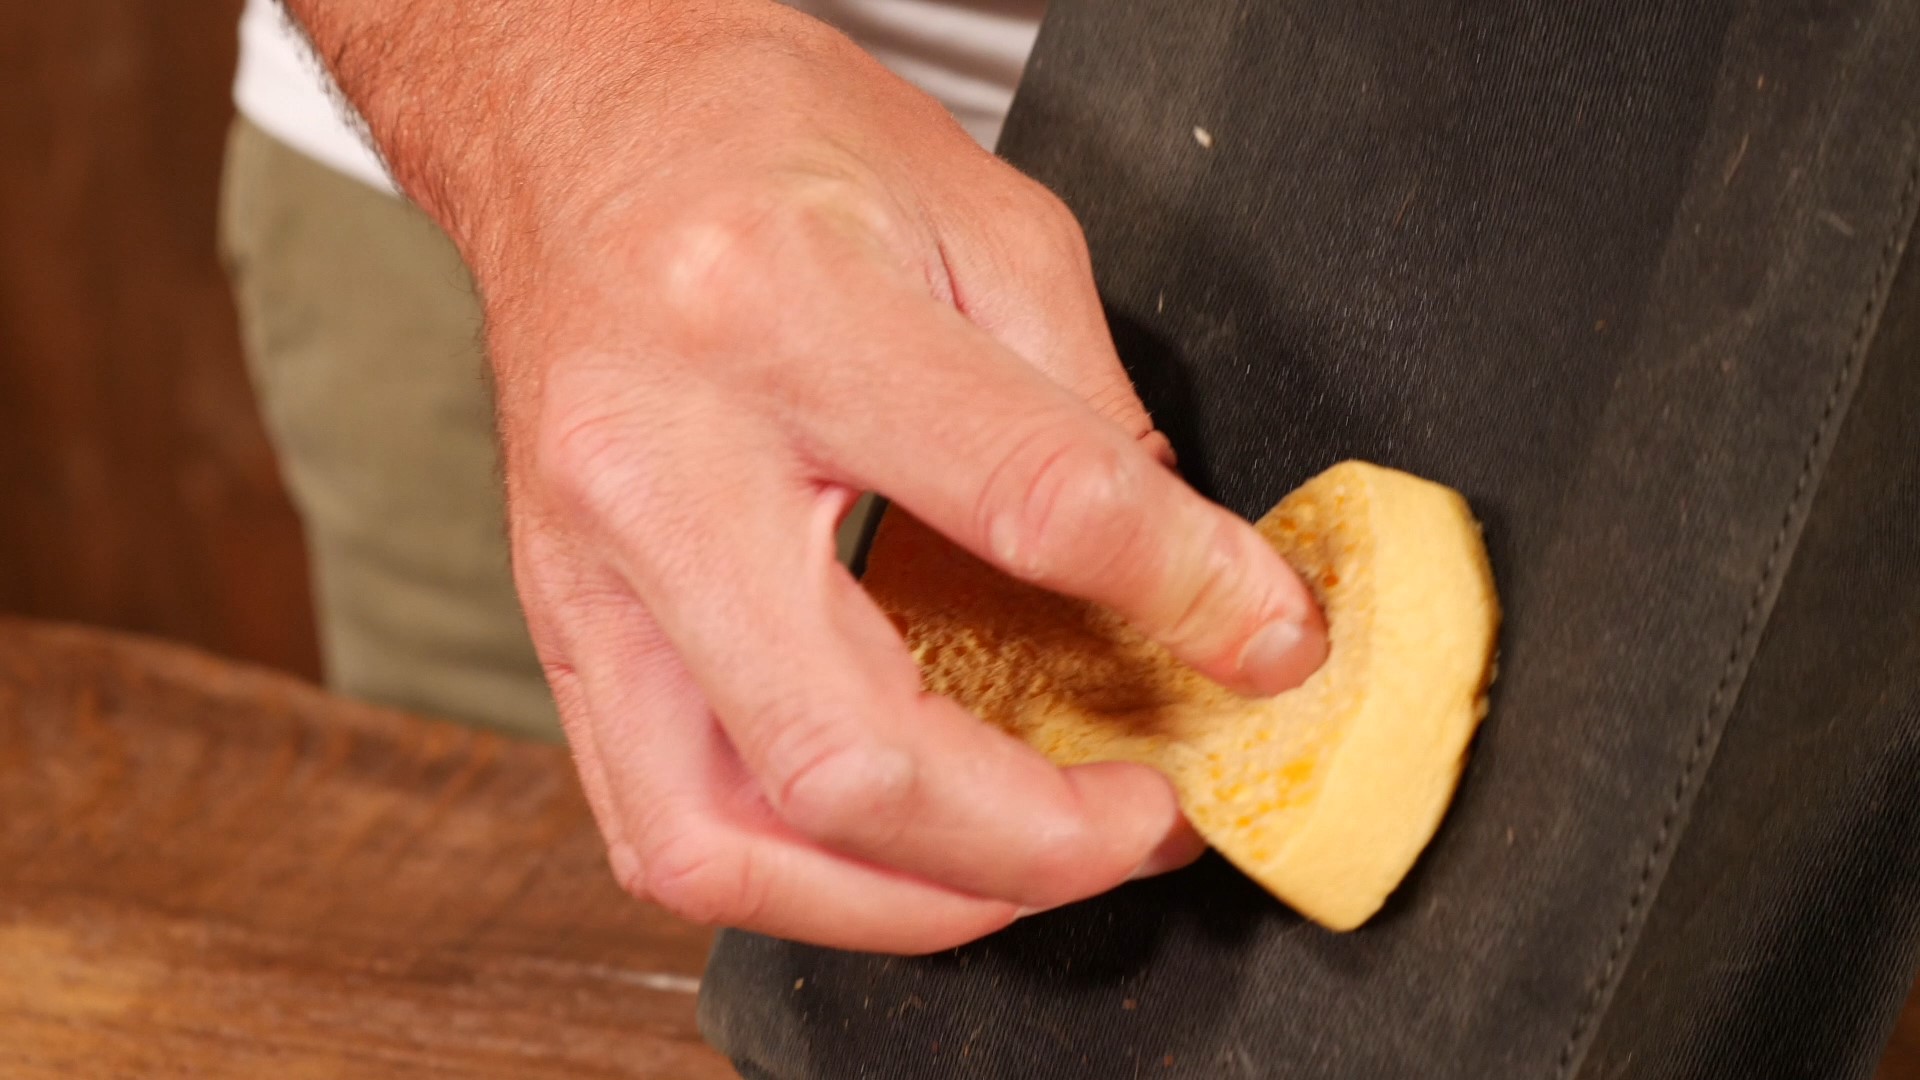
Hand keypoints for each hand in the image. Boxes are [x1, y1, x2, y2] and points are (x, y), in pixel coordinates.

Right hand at [291, 0, 1326, 952]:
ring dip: (908, 902)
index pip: (1027, 502)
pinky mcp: (562, 623)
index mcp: (778, 313)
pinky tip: (895, 852)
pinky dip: (797, 878)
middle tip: (1145, 822)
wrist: (571, 124)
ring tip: (1031, 867)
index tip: (1265, 641)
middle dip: (1036, 839)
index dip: (1187, 593)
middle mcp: (659, 463)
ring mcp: (586, 567)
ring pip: (725, 841)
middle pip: (850, 750)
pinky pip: (658, 823)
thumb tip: (1178, 571)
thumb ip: (1084, 406)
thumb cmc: (755, 133)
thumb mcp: (975, 214)